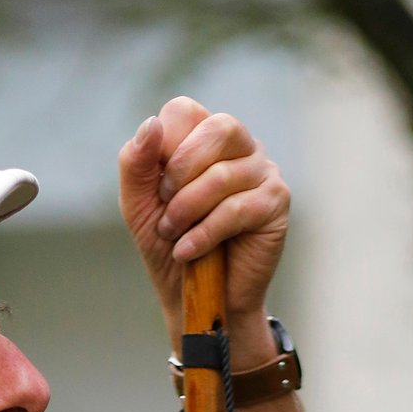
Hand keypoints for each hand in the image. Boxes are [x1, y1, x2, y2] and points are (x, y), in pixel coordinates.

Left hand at [118, 98, 289, 358]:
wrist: (197, 300)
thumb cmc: (171, 247)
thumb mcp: (140, 206)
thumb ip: (135, 164)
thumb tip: (152, 124)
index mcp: (205, 137)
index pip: (184, 111)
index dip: (163, 146)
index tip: (156, 187)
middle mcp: (239, 146)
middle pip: (215, 128)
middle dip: (179, 174)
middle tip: (166, 211)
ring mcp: (263, 171)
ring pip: (222, 174)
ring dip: (187, 210)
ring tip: (174, 236)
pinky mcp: (276, 203)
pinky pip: (236, 208)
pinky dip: (204, 233)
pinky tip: (188, 252)